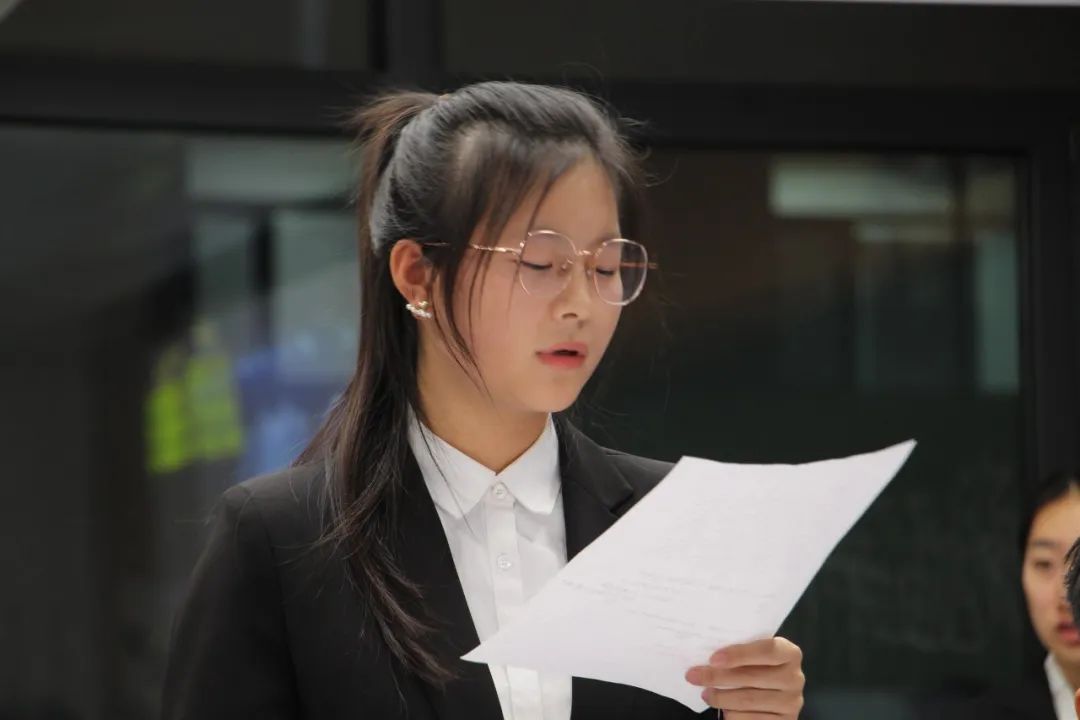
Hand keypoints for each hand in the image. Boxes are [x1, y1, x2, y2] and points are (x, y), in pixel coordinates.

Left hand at [684, 637, 804, 717]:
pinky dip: (733, 715)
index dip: (739, 654)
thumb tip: (706, 654)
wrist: (774, 692)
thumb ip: (740, 651)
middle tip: (694, 676)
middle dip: (717, 677)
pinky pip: (753, 719)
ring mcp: (791, 702)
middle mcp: (795, 678)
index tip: (713, 659)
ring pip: (749, 700)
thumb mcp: (755, 654)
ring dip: (721, 698)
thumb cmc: (759, 666)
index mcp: (790, 653)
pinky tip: (723, 710)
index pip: (768, 650)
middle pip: (752, 677)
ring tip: (705, 693)